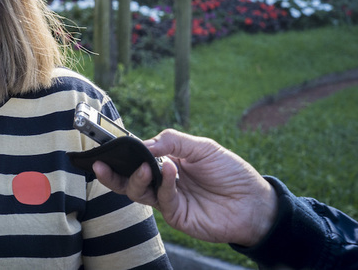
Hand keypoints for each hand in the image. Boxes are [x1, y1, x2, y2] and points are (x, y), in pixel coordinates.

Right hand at [93, 129, 277, 246]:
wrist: (255, 202)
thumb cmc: (231, 172)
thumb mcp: (202, 147)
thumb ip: (173, 141)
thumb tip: (144, 143)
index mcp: (166, 162)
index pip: (137, 158)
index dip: (121, 154)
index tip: (108, 147)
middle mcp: (162, 182)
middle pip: (128, 179)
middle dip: (111, 173)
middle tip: (102, 163)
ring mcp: (168, 200)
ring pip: (138, 192)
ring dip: (137, 178)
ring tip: (146, 165)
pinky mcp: (177, 216)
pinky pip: (162, 199)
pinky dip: (163, 183)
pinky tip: (170, 169)